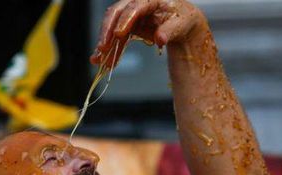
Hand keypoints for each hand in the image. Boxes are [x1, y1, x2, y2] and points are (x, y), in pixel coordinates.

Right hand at [92, 0, 206, 67]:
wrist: (182, 23)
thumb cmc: (183, 20)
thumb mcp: (182, 24)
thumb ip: (169, 30)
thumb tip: (160, 39)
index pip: (135, 6)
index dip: (125, 20)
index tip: (117, 34)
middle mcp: (137, 4)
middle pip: (116, 13)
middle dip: (106, 31)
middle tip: (102, 48)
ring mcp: (130, 15)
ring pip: (112, 26)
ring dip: (105, 44)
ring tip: (98, 61)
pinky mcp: (128, 26)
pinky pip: (117, 39)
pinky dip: (111, 51)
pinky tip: (106, 63)